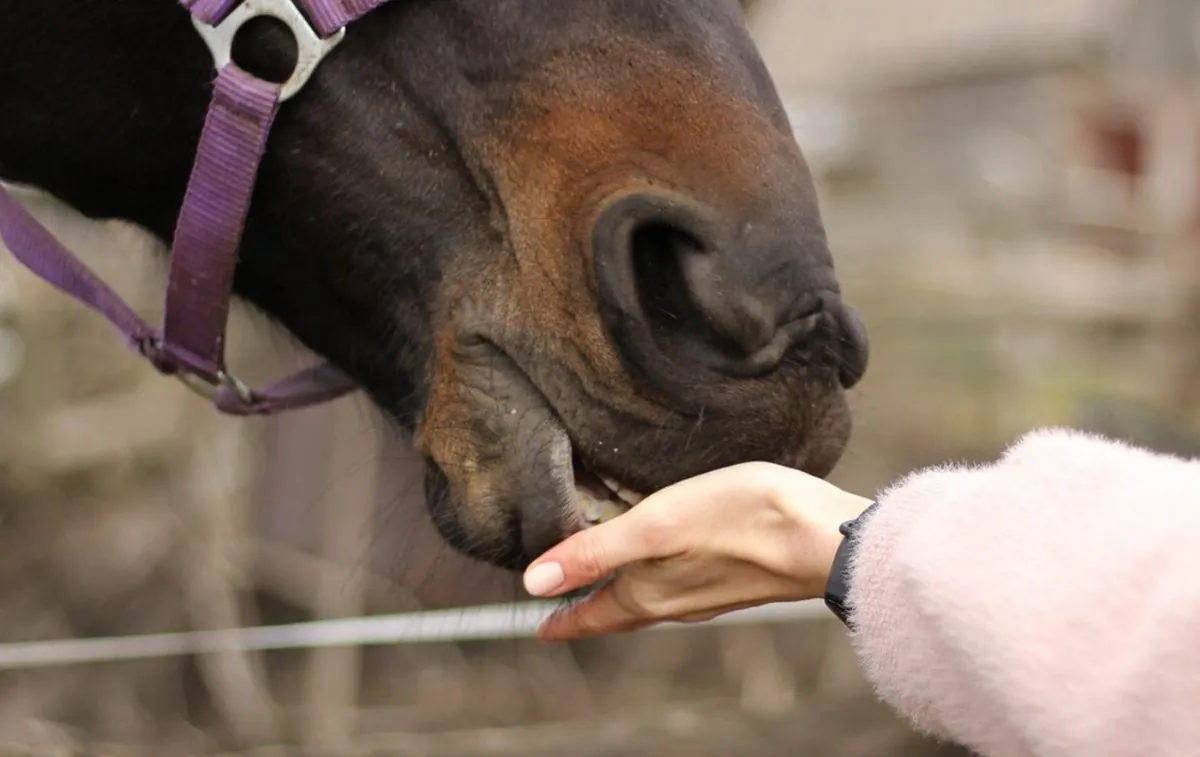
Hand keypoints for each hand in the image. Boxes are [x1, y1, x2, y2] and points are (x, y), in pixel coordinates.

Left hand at [522, 461, 871, 640]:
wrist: (824, 536)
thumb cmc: (741, 520)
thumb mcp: (655, 525)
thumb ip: (595, 552)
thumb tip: (535, 583)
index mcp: (647, 592)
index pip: (592, 614)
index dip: (561, 619)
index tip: (538, 627)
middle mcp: (674, 601)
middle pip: (618, 610)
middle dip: (587, 608)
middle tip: (563, 607)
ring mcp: (707, 593)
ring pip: (649, 600)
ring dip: (620, 594)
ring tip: (604, 583)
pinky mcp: (734, 577)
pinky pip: (680, 586)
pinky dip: (656, 579)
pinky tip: (666, 562)